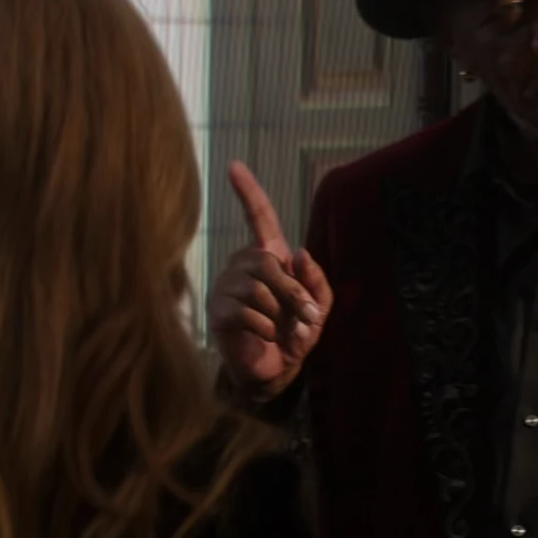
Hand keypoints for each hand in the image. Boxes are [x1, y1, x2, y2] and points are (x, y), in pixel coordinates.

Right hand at [208, 162, 329, 402]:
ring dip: (280, 314)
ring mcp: (227, 287)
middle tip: (307, 318)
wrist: (276, 372)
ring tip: (283, 331)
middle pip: (267, 263)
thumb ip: (317, 282)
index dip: (248, 192)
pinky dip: (266, 329)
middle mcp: (243, 266)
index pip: (258, 218)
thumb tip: (299, 252)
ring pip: (257, 289)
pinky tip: (265, 337)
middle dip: (293, 293)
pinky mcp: (218, 311)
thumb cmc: (296, 334)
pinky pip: (247, 312)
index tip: (233, 166)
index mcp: (268, 257)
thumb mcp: (319, 308)